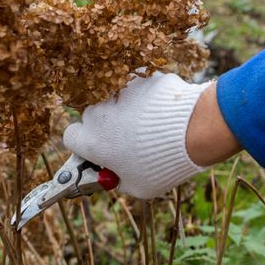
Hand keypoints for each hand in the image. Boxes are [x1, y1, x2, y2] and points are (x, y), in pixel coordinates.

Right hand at [63, 72, 238, 198]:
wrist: (194, 130)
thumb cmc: (164, 165)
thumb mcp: (138, 187)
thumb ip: (118, 179)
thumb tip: (114, 174)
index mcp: (92, 142)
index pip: (70, 137)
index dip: (84, 144)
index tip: (99, 150)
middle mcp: (99, 113)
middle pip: (92, 116)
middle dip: (106, 125)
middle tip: (129, 139)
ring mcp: (119, 92)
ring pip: (115, 99)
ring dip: (126, 108)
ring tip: (152, 123)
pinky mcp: (140, 77)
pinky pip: (138, 87)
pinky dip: (147, 96)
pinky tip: (165, 110)